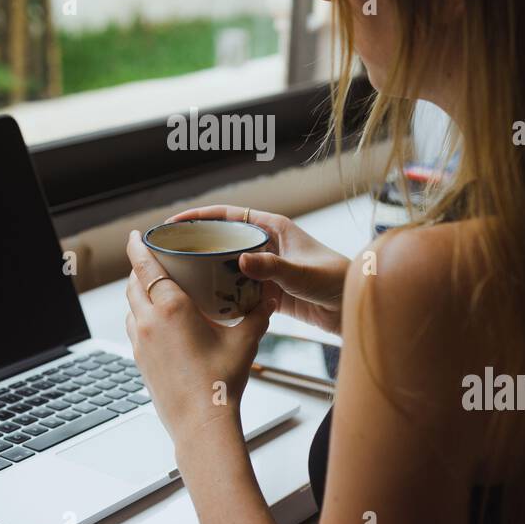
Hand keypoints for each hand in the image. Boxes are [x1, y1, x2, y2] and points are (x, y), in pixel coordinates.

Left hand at [124, 229, 277, 447]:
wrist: (201, 422)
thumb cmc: (221, 381)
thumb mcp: (245, 341)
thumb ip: (258, 314)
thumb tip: (270, 297)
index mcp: (171, 307)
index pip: (145, 265)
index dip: (137, 246)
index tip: (136, 235)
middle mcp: (149, 320)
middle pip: (133, 283)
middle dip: (139, 268)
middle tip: (153, 260)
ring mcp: (141, 341)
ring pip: (131, 306)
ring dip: (138, 293)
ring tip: (155, 289)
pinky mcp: (139, 359)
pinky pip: (134, 327)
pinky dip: (140, 316)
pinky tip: (158, 321)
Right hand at [168, 205, 349, 333]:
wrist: (354, 308)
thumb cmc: (337, 282)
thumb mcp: (303, 274)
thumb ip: (273, 268)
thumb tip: (241, 260)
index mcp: (274, 228)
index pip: (229, 215)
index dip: (200, 216)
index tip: (175, 222)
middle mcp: (267, 244)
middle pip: (224, 237)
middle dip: (198, 242)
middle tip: (170, 252)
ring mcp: (266, 267)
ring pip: (229, 263)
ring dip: (208, 269)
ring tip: (180, 276)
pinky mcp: (268, 290)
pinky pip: (239, 287)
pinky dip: (223, 292)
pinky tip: (206, 301)